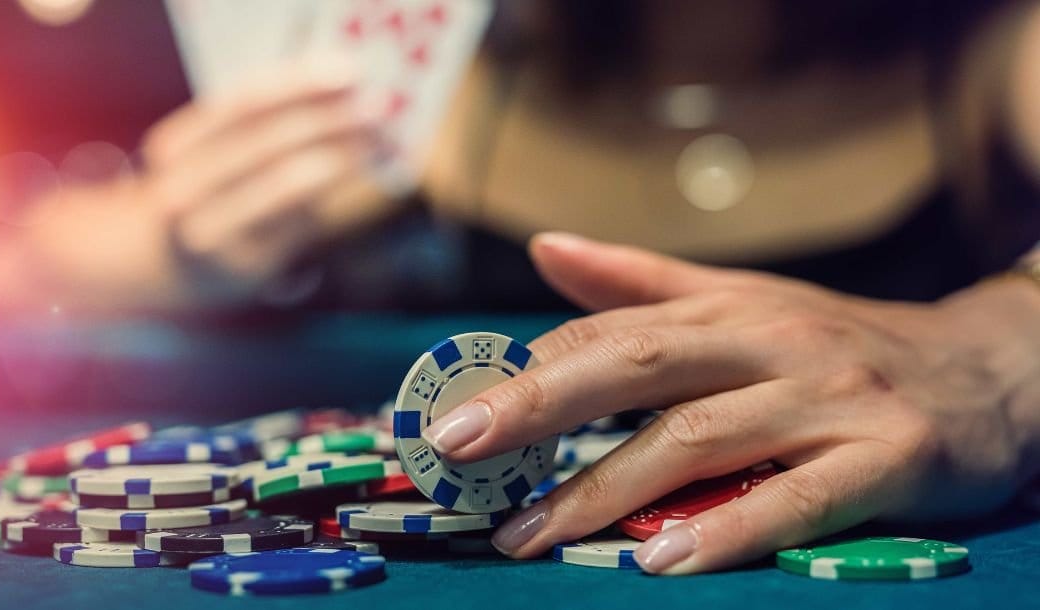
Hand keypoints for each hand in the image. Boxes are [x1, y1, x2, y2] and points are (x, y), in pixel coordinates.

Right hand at [138, 60, 380, 304]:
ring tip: (381, 139)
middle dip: (331, 120)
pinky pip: (301, 221)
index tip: (350, 71)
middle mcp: (184, 190)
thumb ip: (269, 119)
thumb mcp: (218, 150)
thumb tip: (346, 84)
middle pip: (269, 142)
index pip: (243, 103)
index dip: (300, 84)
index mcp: (174, 145)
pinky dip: (336, 191)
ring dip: (343, 156)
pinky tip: (364, 171)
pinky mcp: (248, 265)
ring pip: (288, 184)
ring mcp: (212, 233)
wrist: (176, 265)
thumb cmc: (214, 190)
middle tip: (381, 106)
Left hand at [422, 232, 1039, 574]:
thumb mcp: (744, 300)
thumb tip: (547, 251)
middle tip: (460, 449)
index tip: (453, 409)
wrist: (988, 368)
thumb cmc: (841, 342)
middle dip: (542, 405)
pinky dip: (729, 529)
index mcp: (728, 309)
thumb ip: (642, 283)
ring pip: (701, 439)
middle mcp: (772, 343)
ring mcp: (829, 399)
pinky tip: (664, 559)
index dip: (528, 367)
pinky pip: (797, 499)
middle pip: (640, 368)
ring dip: (609, 488)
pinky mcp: (886, 458)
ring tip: (535, 534)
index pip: (610, 330)